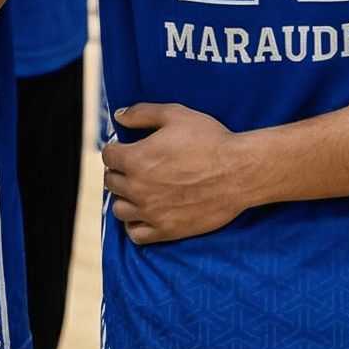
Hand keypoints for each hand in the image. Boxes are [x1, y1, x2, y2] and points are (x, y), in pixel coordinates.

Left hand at [102, 104, 251, 243]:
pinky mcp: (166, 230)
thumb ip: (142, 113)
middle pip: (112, 181)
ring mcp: (151, 212)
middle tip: (137, 167)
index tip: (127, 148)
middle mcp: (137, 188)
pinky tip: (145, 213)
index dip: (117, 149)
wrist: (240, 172)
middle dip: (120, 171)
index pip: (108, 156)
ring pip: (119, 209)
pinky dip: (135, 224)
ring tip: (140, 190)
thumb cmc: (210, 140)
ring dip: (125, 197)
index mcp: (136, 159)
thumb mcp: (176, 115)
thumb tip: (118, 116)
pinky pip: (136, 234)